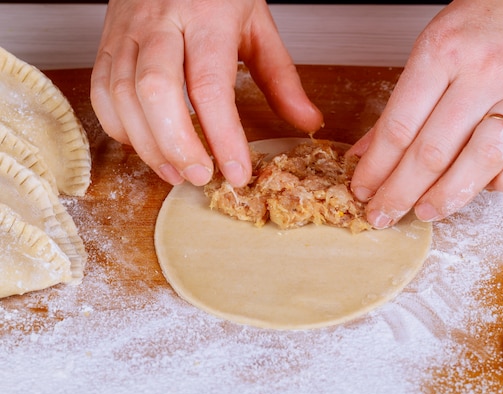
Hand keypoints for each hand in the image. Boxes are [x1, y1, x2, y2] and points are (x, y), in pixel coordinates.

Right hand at [91, 0, 322, 187]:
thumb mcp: (257, 24)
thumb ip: (281, 76)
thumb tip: (306, 120)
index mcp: (206, 16)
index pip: (210, 85)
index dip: (223, 136)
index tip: (237, 172)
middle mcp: (161, 22)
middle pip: (156, 91)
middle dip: (177, 144)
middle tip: (200, 175)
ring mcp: (127, 30)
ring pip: (122, 94)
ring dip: (147, 144)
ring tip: (175, 172)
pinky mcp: (107, 40)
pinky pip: (101, 90)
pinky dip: (119, 127)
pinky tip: (145, 145)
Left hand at [349, 0, 502, 226]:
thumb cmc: (483, 26)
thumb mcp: (429, 50)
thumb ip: (399, 107)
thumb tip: (365, 156)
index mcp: (442, 53)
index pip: (399, 127)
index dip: (376, 168)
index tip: (362, 191)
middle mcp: (484, 73)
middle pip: (432, 152)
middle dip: (400, 193)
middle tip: (383, 214)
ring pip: (479, 163)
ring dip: (446, 197)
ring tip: (425, 211)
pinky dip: (501, 185)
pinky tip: (482, 187)